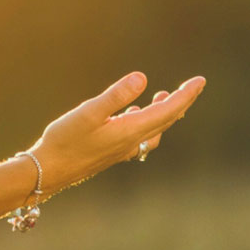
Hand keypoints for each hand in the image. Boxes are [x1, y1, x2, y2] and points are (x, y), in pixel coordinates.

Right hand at [30, 72, 204, 196]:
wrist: (49, 171)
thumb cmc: (65, 141)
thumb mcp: (88, 113)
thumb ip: (115, 96)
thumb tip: (142, 77)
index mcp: (131, 130)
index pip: (168, 110)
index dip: (186, 95)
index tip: (201, 81)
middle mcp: (132, 141)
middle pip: (167, 120)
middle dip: (182, 102)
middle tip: (194, 86)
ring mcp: (123, 149)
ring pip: (155, 129)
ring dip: (166, 113)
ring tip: (164, 96)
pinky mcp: (112, 152)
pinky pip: (140, 136)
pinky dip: (146, 123)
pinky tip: (132, 115)